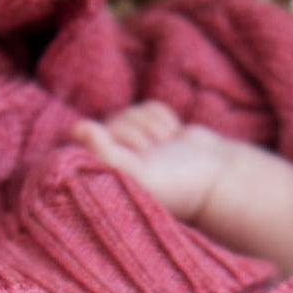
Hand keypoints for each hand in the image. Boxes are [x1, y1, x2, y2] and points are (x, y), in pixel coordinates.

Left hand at [71, 101, 234, 224]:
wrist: (215, 179)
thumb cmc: (176, 185)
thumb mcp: (138, 174)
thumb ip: (105, 153)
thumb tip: (77, 127)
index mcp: (104, 175)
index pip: (92, 138)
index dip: (118, 142)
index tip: (137, 160)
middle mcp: (114, 160)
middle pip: (116, 121)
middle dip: (140, 134)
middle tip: (157, 157)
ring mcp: (133, 144)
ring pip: (133, 112)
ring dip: (154, 129)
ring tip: (166, 152)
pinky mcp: (150, 128)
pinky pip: (150, 107)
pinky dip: (165, 121)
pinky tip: (173, 142)